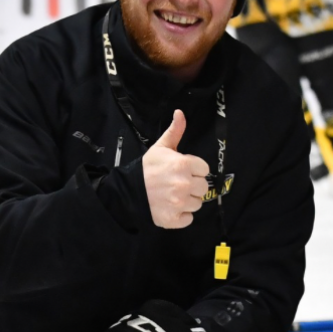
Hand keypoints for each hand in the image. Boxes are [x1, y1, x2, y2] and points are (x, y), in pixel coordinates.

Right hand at [143, 110, 209, 228]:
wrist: (128, 191)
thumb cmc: (147, 168)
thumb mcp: (161, 147)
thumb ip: (175, 131)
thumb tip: (180, 113)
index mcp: (183, 164)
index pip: (204, 169)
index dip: (194, 169)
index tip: (183, 170)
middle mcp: (184, 184)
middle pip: (203, 187)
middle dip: (193, 185)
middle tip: (177, 184)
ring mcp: (179, 203)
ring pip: (197, 203)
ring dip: (188, 201)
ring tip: (174, 196)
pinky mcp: (174, 219)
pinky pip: (189, 218)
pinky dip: (182, 215)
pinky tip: (171, 207)